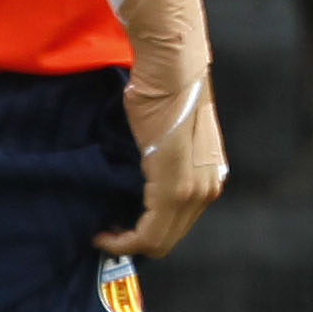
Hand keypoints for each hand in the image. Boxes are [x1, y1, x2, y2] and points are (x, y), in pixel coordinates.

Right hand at [97, 0, 225, 259]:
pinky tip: (104, 232)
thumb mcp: (166, 137)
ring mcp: (194, 192)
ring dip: (126, 241)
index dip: (144, 234)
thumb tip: (140, 179)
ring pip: (158, 240)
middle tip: (104, 232)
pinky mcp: (174, 190)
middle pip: (168, 238)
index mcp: (209, 177)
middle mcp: (207, 189)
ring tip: (103, 231)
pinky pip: (149, 233)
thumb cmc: (163, 92)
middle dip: (134, 242)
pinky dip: (124, 239)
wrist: (172, 70)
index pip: (177, 225)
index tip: (115, 227)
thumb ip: (161, 165)